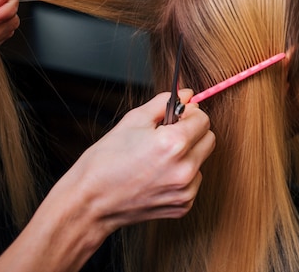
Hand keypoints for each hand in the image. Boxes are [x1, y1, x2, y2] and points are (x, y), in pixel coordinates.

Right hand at [0, 91, 214, 271]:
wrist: (90, 202)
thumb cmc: (105, 161)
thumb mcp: (133, 120)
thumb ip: (165, 103)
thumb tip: (187, 94)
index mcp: (174, 143)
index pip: (203, 119)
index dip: (189, 115)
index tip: (177, 117)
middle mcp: (185, 168)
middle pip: (209, 139)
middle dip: (193, 133)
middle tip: (167, 135)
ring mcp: (185, 190)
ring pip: (201, 160)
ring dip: (188, 155)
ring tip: (157, 159)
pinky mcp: (183, 205)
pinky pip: (193, 181)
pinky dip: (182, 176)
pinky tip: (157, 176)